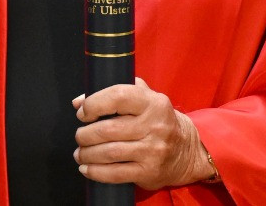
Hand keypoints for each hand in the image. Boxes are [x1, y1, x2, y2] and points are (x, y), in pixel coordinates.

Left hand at [73, 77, 214, 189]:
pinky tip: (87, 168)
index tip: (83, 112)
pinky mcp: (149, 172)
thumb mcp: (145, 98)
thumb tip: (78, 101)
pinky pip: (115, 173)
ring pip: (109, 153)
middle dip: (86, 134)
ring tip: (80, 153)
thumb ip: (115, 93)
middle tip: (80, 136)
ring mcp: (153, 150)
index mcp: (153, 102)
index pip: (118, 96)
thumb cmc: (158, 120)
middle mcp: (155, 126)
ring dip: (87, 154)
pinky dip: (96, 172)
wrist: (187, 150)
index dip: (94, 104)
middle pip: (108, 129)